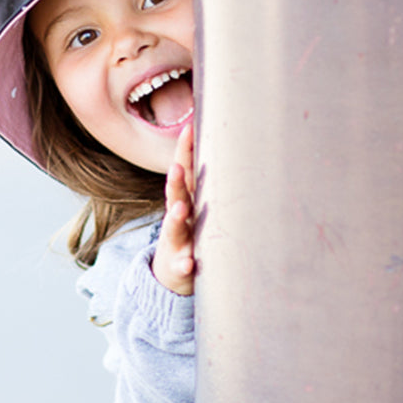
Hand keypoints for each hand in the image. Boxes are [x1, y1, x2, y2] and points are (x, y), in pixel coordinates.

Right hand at [151, 124, 194, 295]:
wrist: (170, 273)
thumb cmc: (192, 232)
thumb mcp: (197, 205)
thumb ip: (206, 181)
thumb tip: (232, 144)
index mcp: (185, 199)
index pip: (184, 171)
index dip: (184, 151)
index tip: (188, 130)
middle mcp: (179, 217)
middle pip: (175, 195)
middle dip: (175, 181)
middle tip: (177, 167)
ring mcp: (177, 241)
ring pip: (175, 228)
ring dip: (177, 218)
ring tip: (180, 209)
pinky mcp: (179, 266)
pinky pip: (181, 266)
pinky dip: (184, 265)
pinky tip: (188, 264)